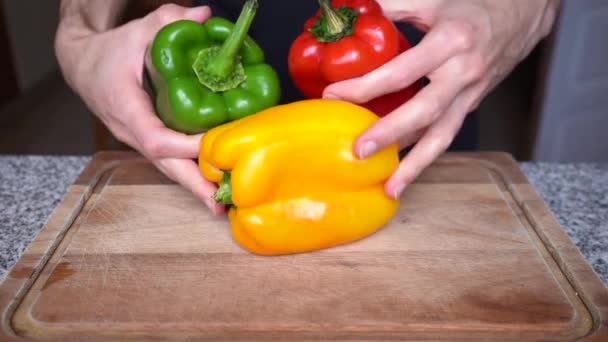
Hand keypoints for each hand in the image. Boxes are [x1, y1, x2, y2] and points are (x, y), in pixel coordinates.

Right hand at [55, 4, 224, 214]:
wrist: (84, 66)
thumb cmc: (110, 52)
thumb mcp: (137, 31)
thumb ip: (168, 21)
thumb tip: (205, 16)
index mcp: (125, 107)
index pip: (152, 136)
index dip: (180, 146)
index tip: (209, 147)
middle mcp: (131, 130)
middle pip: (163, 164)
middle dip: (191, 185)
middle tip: (219, 204)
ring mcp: (139, 139)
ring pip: (167, 168)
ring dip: (193, 186)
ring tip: (222, 204)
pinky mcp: (148, 139)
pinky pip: (170, 160)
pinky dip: (190, 172)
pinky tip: (213, 182)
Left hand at [322, 0, 559, 197]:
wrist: (521, 15)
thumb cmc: (473, 7)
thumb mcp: (431, 1)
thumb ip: (391, 7)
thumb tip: (348, 12)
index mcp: (450, 41)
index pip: (401, 70)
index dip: (366, 86)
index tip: (334, 95)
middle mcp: (463, 72)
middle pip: (424, 111)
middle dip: (390, 133)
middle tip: (359, 151)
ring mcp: (470, 93)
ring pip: (442, 135)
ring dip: (415, 165)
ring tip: (390, 188)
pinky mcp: (471, 105)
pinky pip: (446, 134)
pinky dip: (425, 155)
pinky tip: (404, 171)